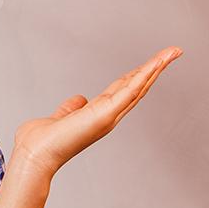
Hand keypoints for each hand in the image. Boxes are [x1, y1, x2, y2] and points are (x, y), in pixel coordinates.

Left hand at [12, 46, 182, 181]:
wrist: (34, 155)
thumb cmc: (42, 143)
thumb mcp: (59, 117)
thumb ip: (70, 108)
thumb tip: (78, 99)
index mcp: (98, 114)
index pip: (123, 90)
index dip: (138, 75)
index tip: (152, 62)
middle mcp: (108, 116)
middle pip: (137, 87)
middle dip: (156, 69)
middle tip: (173, 52)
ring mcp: (109, 115)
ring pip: (139, 86)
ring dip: (157, 67)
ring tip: (173, 52)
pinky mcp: (106, 113)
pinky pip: (130, 90)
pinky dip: (145, 75)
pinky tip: (157, 63)